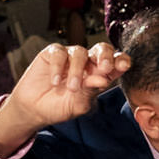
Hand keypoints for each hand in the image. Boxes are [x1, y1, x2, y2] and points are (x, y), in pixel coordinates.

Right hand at [0, 42, 130, 153]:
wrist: (34, 109)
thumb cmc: (60, 107)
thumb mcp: (78, 104)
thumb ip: (90, 91)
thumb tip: (103, 80)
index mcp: (100, 74)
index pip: (116, 63)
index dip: (121, 61)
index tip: (124, 66)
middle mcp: (88, 62)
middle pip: (102, 49)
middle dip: (105, 56)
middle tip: (104, 68)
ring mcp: (70, 56)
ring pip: (80, 52)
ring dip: (77, 70)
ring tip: (71, 88)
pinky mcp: (52, 53)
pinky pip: (59, 53)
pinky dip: (58, 67)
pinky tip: (55, 81)